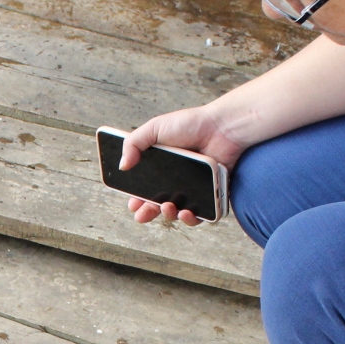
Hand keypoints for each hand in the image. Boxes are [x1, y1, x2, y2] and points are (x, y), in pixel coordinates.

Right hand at [119, 101, 246, 227]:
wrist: (222, 128)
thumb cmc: (191, 124)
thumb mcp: (155, 128)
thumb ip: (133, 143)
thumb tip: (122, 166)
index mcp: (162, 168)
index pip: (145, 190)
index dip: (137, 200)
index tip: (132, 205)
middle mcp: (177, 181)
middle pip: (158, 204)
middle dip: (147, 213)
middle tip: (142, 214)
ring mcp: (194, 189)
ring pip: (177, 212)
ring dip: (168, 216)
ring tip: (167, 207)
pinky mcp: (211, 196)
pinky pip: (201, 215)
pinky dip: (192, 219)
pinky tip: (185, 212)